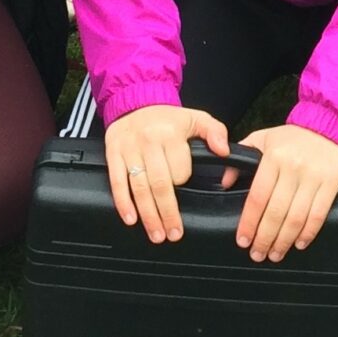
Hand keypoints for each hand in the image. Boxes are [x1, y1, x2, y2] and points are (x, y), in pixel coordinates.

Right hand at [104, 104, 232, 244]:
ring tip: (157, 234)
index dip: (184, 181)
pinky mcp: (113, 154)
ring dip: (148, 215)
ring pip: (140, 188)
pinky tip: (131, 219)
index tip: (185, 189)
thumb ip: (215, 132)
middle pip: (160, 184)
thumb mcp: (195, 117)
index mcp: (171, 133)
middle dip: (168, 213)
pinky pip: (118, 182)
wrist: (134, 102)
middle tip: (174, 234)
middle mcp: (149, 141)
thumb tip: (224, 151)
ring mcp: (129, 149)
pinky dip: (123, 203)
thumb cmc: (167, 117)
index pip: (180, 169)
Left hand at [233, 124, 337, 262]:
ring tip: (275, 254)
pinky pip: (318, 215)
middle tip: (257, 254)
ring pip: (296, 218)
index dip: (249, 222)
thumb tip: (224, 181)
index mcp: (274, 156)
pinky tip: (299, 243)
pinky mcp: (331, 183)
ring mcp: (313, 177)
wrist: (330, 125)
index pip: (257, 197)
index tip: (243, 240)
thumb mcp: (264, 137)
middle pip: (275, 213)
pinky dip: (308, 233)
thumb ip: (242, 155)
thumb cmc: (294, 136)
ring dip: (284, 241)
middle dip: (264, 238)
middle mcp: (293, 167)